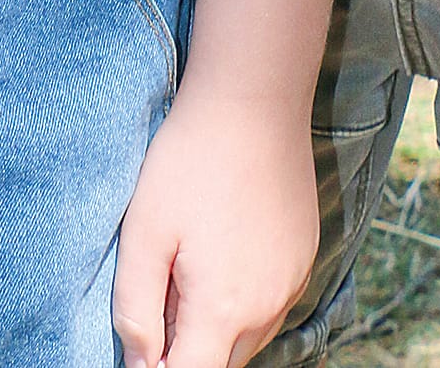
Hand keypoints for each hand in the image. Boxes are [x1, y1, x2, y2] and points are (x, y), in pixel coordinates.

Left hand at [113, 84, 318, 367]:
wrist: (255, 98)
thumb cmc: (191, 160)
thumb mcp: (144, 231)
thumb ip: (135, 308)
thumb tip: (139, 364)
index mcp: (223, 309)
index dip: (158, 367)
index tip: (146, 336)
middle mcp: (267, 308)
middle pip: (220, 362)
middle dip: (186, 347)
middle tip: (163, 287)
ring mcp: (292, 283)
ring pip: (248, 337)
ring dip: (216, 325)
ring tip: (191, 262)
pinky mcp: (304, 258)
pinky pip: (271, 305)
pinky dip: (244, 300)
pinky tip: (224, 248)